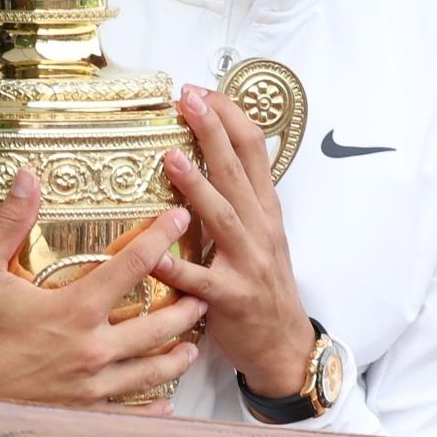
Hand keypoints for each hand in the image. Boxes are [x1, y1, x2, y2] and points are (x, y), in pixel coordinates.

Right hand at [0, 169, 205, 412]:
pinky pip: (128, 413)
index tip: (180, 218)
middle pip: (158, 324)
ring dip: (177, 354)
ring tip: (194, 343)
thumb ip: (11, 222)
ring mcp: (89, 386)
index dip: (161, 236)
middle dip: (187, 305)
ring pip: (151, 370)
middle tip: (205, 291)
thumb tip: (28, 176)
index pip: (133, 265)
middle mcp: (91, 349)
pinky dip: (152, 408)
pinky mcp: (80, 412)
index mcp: (74, 309)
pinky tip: (167, 402)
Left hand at [151, 85, 314, 397]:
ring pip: (222, 218)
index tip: (203, 91)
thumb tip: (218, 151)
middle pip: (238, 172)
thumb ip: (241, 196)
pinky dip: (177, 266)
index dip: (230, 117)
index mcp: (265, 211)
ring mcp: (247, 264)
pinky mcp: (229, 299)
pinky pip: (200, 280)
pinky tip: (153, 253)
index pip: (254, 150)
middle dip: (214, 132)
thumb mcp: (263, 233)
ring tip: (172, 157)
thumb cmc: (263, 285)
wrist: (283, 345)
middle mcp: (260, 230)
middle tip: (189, 99)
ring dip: (198, 187)